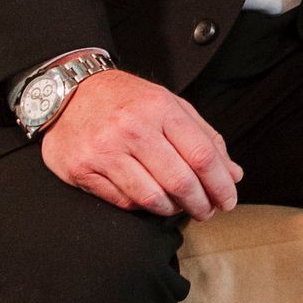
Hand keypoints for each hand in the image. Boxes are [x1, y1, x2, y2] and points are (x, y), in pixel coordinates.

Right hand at [40, 69, 240, 218]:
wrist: (70, 92)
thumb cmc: (126, 100)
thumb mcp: (170, 105)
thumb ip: (205, 138)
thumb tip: (232, 174)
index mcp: (160, 108)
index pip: (202, 156)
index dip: (221, 184)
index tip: (228, 199)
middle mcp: (133, 128)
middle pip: (181, 181)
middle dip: (201, 204)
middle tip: (207, 211)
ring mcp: (105, 150)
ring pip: (152, 197)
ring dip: (173, 210)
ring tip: (179, 207)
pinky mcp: (83, 169)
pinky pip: (123, 201)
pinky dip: (143, 207)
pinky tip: (151, 200)